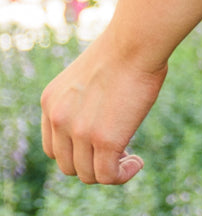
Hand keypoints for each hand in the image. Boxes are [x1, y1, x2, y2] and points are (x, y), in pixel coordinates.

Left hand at [41, 31, 166, 184]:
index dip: (76, 152)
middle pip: (68, 165)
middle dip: (93, 163)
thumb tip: (103, 121)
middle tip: (119, 151)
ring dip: (110, 171)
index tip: (100, 144)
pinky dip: (123, 175)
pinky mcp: (104, 140)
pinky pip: (108, 176)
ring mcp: (79, 132)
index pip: (53, 147)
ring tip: (130, 159)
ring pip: (88, 174)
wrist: (137, 39)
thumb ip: (85, 101)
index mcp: (51, 101)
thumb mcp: (90, 76)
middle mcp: (58, 118)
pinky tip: (137, 163)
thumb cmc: (125, 48)